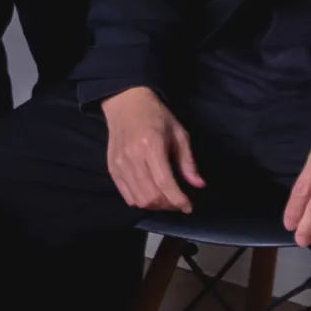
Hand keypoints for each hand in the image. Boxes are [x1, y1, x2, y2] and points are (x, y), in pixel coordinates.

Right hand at [101, 86, 203, 211]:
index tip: (189, 207)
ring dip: (156, 206)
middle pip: (151, 196)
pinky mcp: (112, 169)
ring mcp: (119, 164)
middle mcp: (132, 157)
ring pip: (139, 200)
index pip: (165, 183)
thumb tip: (199, 185)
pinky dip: (141, 201)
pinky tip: (151, 194)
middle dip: (168, 205)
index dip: (178, 200)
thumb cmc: (156, 116)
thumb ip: (187, 161)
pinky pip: (127, 196)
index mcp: (151, 145)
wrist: (125, 103)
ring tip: (166, 199)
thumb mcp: (178, 133)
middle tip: (178, 202)